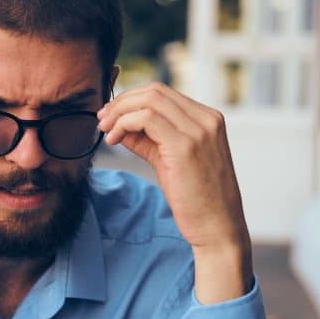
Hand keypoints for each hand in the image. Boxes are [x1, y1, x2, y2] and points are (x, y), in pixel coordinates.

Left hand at [96, 82, 252, 302]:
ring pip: (149, 100)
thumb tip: (119, 127)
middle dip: (122, 102)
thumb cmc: (196, 198)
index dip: (131, 100)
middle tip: (102, 120)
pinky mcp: (186, 146)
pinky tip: (114, 141)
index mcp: (208, 119)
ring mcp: (198, 131)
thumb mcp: (169, 160)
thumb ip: (147, 140)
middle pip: (154, 91)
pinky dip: (124, 124)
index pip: (163, 93)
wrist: (218, 227)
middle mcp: (207, 119)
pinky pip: (146, 119)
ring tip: (105, 131)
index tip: (110, 116)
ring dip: (119, 112)